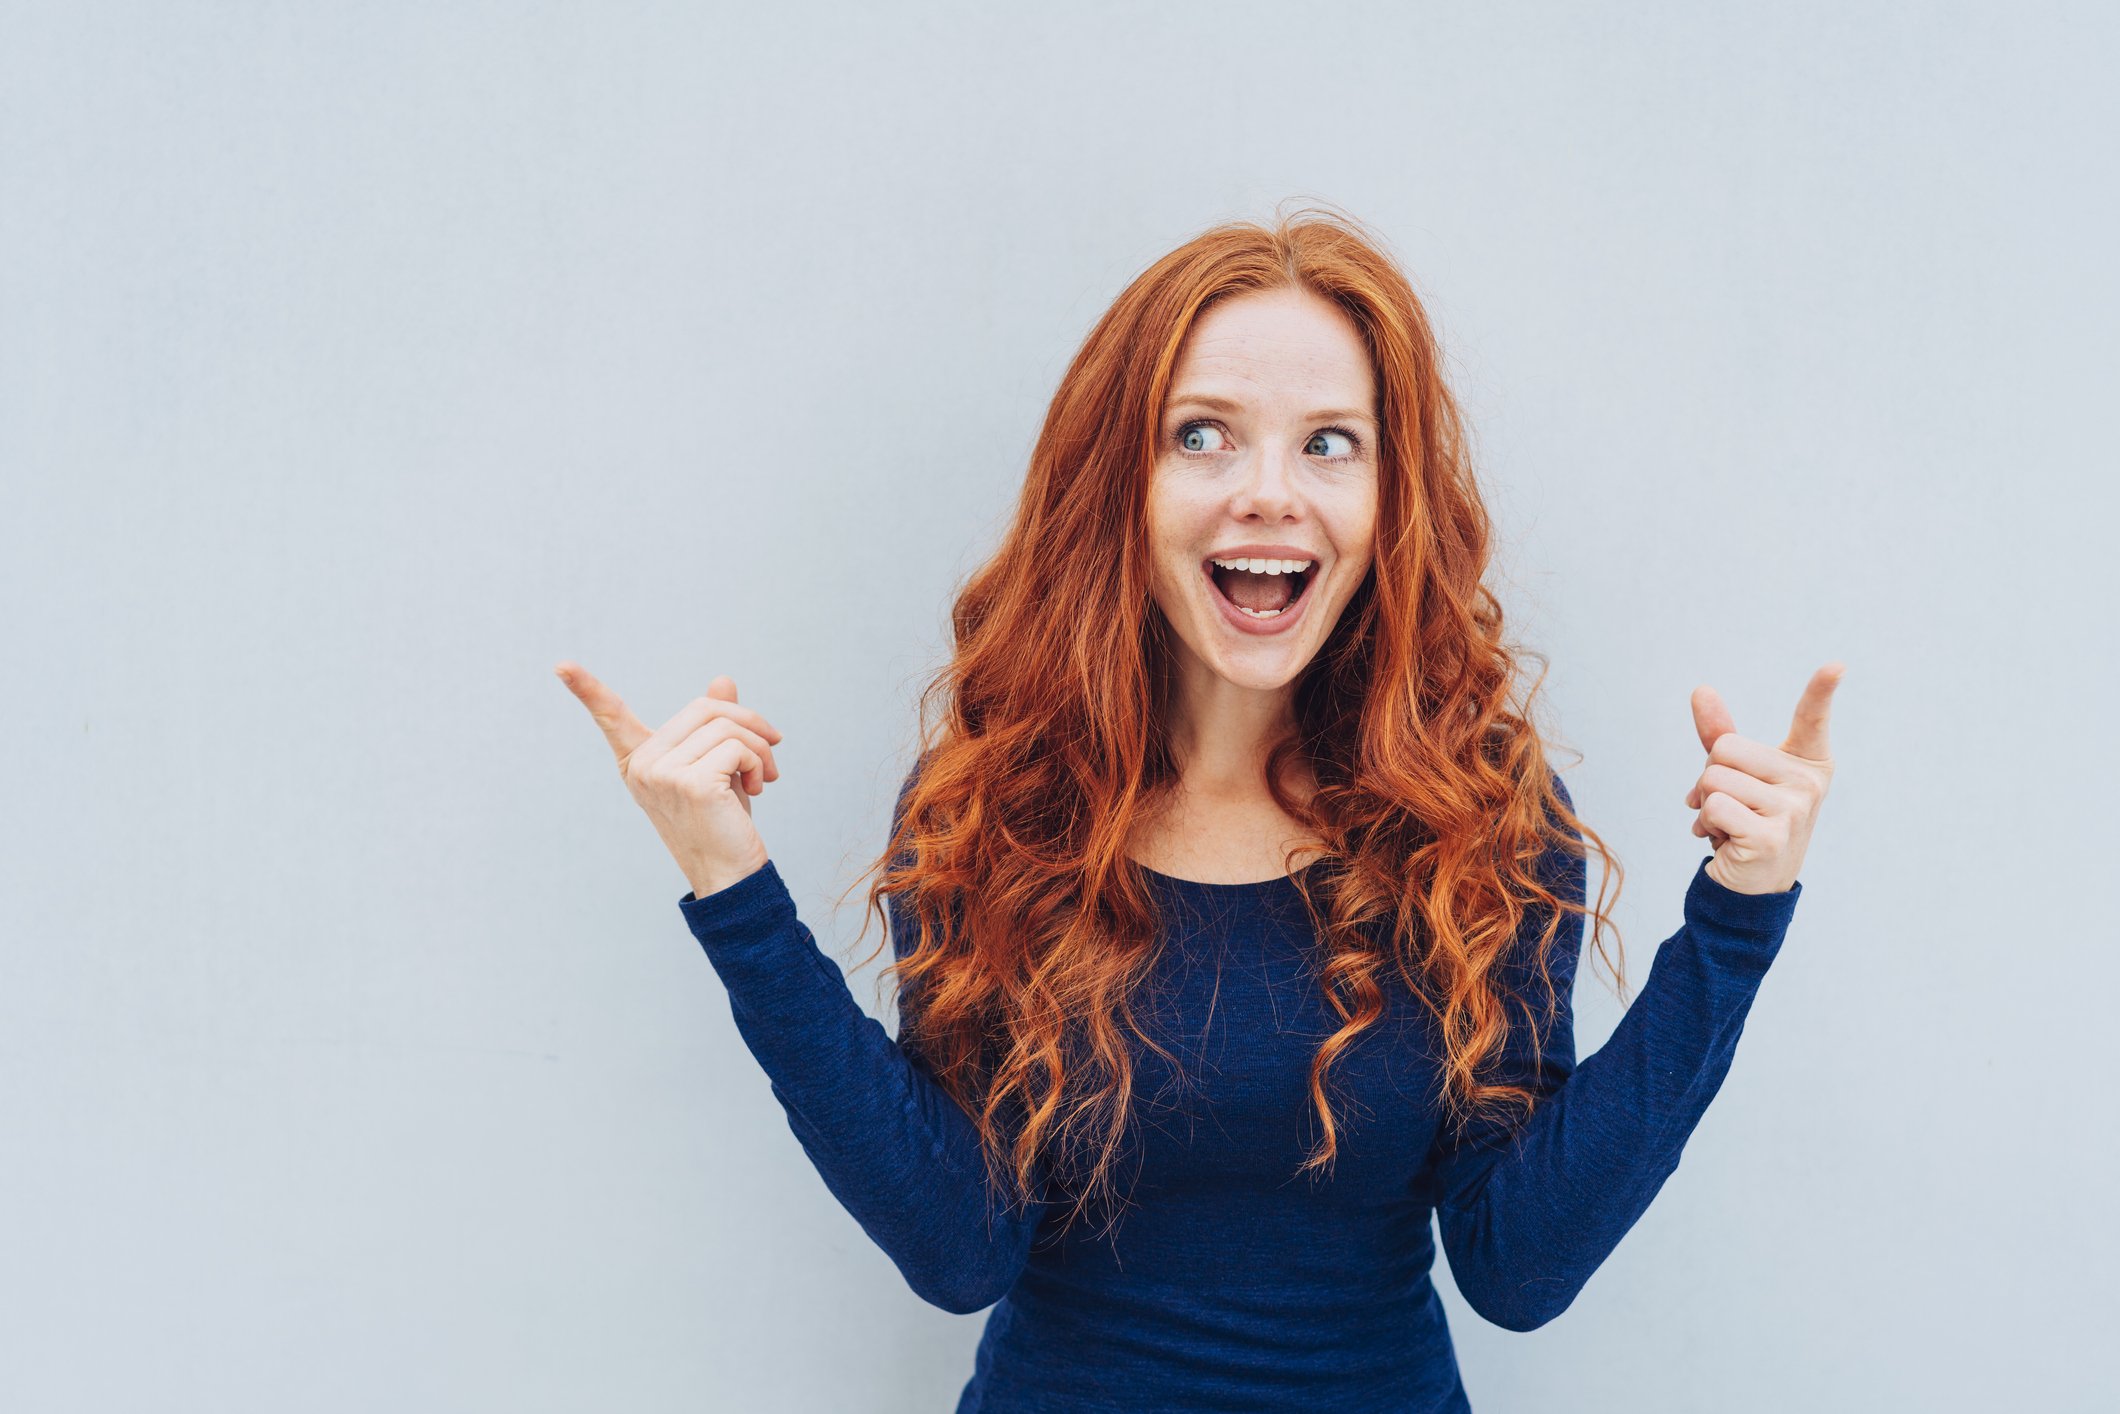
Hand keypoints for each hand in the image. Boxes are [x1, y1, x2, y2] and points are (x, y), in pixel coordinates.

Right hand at [555, 663, 784, 898]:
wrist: (730, 874)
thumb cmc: (722, 821)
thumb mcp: (717, 765)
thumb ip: (715, 725)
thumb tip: (722, 680)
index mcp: (640, 761)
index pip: (611, 717)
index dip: (587, 688)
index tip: (561, 665)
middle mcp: (643, 766)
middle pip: (704, 708)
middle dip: (748, 722)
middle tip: (771, 745)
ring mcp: (662, 774)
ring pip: (727, 726)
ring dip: (760, 747)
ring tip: (765, 776)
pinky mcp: (689, 783)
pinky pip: (737, 746)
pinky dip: (759, 761)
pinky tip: (760, 786)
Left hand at [1682, 662, 1843, 894]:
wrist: (1751, 884)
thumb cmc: (1746, 821)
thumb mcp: (1734, 774)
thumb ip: (1720, 733)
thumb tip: (1701, 690)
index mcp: (1807, 762)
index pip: (1812, 719)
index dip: (1821, 690)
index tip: (1836, 665)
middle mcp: (1808, 783)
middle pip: (1724, 748)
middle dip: (1709, 776)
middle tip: (1729, 805)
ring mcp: (1794, 811)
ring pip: (1713, 778)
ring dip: (1705, 804)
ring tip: (1728, 824)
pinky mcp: (1772, 837)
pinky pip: (1713, 806)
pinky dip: (1706, 824)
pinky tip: (1726, 841)